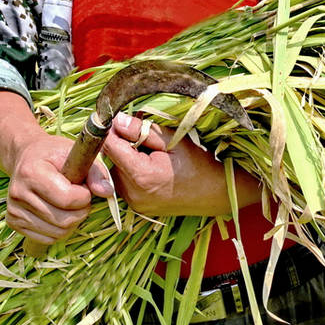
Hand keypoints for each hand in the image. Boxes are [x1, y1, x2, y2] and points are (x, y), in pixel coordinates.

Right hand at [5, 133, 113, 243]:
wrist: (25, 157)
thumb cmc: (53, 154)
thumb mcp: (75, 153)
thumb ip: (95, 172)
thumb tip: (108, 192)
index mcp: (32, 172)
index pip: (67, 199)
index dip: (84, 196)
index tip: (84, 187)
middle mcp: (18, 193)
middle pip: (63, 220)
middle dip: (81, 211)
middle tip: (81, 197)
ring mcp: (13, 210)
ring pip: (57, 233)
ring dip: (72, 221)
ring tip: (70, 204)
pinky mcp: (14, 223)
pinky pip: (47, 239)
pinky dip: (60, 230)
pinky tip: (59, 212)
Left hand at [102, 113, 259, 216]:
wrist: (216, 193)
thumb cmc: (199, 165)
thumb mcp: (173, 140)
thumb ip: (142, 130)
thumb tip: (116, 120)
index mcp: (141, 175)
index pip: (109, 147)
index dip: (109, 130)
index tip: (112, 118)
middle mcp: (132, 193)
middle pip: (110, 159)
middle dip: (120, 143)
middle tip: (142, 134)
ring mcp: (133, 202)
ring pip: (115, 170)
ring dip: (125, 157)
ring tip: (150, 152)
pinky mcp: (136, 206)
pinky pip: (123, 182)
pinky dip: (131, 171)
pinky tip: (150, 166)